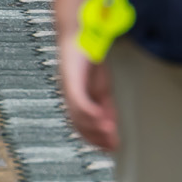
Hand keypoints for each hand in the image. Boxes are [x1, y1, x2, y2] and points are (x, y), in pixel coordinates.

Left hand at [58, 32, 118, 149]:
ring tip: (110, 134)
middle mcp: (69, 99)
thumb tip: (111, 124)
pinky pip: (79, 102)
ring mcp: (69, 90)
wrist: (78, 32)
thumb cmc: (88, 58)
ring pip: (78, 118)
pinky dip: (90, 113)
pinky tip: (101, 118)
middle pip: (80, 127)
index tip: (111, 149)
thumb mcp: (101, 87)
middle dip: (96, 139)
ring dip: (95, 128)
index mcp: (76, 102)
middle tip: (112, 147)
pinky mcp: (70, 81)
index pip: (83, 128)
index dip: (96, 140)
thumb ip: (104, 105)